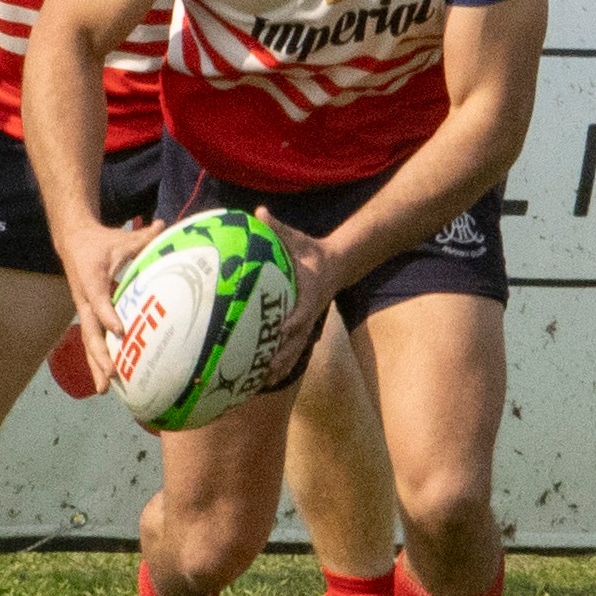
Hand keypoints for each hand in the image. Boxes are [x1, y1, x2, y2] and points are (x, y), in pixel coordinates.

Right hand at [58, 218, 164, 392]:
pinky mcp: (86, 316)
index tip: (120, 330)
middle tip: (111, 374)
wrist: (72, 242)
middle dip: (99, 354)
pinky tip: (105, 382)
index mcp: (91, 278)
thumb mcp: (122, 238)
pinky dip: (97, 361)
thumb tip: (165, 226)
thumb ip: (144, 237)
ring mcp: (83, 310)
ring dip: (95, 365)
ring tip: (104, 389)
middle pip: (89, 331)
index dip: (108, 315)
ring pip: (88, 341)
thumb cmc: (101, 242)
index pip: (99, 300)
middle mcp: (84, 298)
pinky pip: (91, 340)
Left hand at [254, 207, 343, 388]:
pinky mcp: (303, 329)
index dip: (293, 321)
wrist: (336, 265)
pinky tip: (265, 381)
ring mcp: (307, 324)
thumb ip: (278, 227)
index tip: (281, 329)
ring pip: (295, 351)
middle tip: (264, 370)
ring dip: (280, 367)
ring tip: (261, 384)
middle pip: (297, 340)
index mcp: (309, 293)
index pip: (302, 311)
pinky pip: (292, 351)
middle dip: (282, 356)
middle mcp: (308, 313)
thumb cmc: (312, 251)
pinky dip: (282, 366)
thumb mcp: (296, 238)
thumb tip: (259, 211)